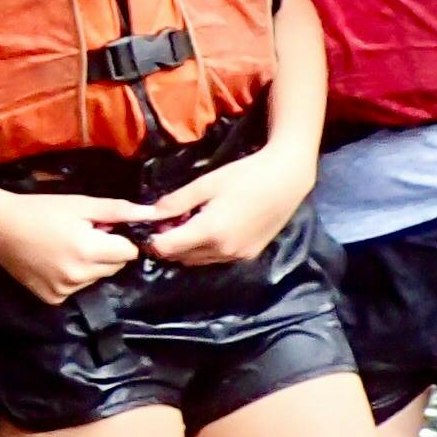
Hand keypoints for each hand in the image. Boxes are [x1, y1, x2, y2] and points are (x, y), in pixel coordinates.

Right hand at [0, 188, 161, 304]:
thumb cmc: (41, 210)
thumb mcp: (81, 204)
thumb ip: (119, 211)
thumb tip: (152, 214)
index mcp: (89, 250)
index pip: (129, 252)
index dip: (119, 238)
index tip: (102, 229)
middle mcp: (79, 276)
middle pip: (115, 267)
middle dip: (107, 252)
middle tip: (82, 235)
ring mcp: (65, 291)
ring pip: (97, 278)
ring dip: (91, 265)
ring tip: (66, 247)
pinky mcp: (53, 299)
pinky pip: (77, 288)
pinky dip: (73, 277)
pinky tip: (55, 262)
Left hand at [133, 151, 313, 269]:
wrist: (287, 180)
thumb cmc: (245, 175)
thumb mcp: (206, 184)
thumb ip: (176, 201)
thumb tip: (149, 214)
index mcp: (209, 232)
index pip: (166, 248)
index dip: (153, 238)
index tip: (150, 224)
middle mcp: (222, 251)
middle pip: (180, 257)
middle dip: (169, 242)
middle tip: (169, 220)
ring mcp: (237, 256)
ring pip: (197, 261)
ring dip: (186, 248)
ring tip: (189, 222)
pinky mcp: (248, 256)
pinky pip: (215, 259)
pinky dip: (205, 250)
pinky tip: (210, 228)